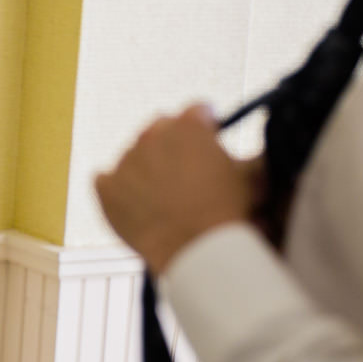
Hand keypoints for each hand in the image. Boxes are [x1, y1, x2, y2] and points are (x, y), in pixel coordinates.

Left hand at [94, 104, 254, 273]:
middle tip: (185, 169)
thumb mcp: (253, 178)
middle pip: (161, 128)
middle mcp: (151, 135)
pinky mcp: (105, 187)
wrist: (194, 250)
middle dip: (173, 142)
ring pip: (134, 155)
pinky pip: (106, 179)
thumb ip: (251, 156)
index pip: (198, 111)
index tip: (211, 139)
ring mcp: (125, 160)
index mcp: (189, 125)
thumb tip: (257, 153)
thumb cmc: (228, 212)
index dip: (207, 126)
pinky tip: (134, 203)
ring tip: (163, 195)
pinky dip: (118, 188)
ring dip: (146, 167)